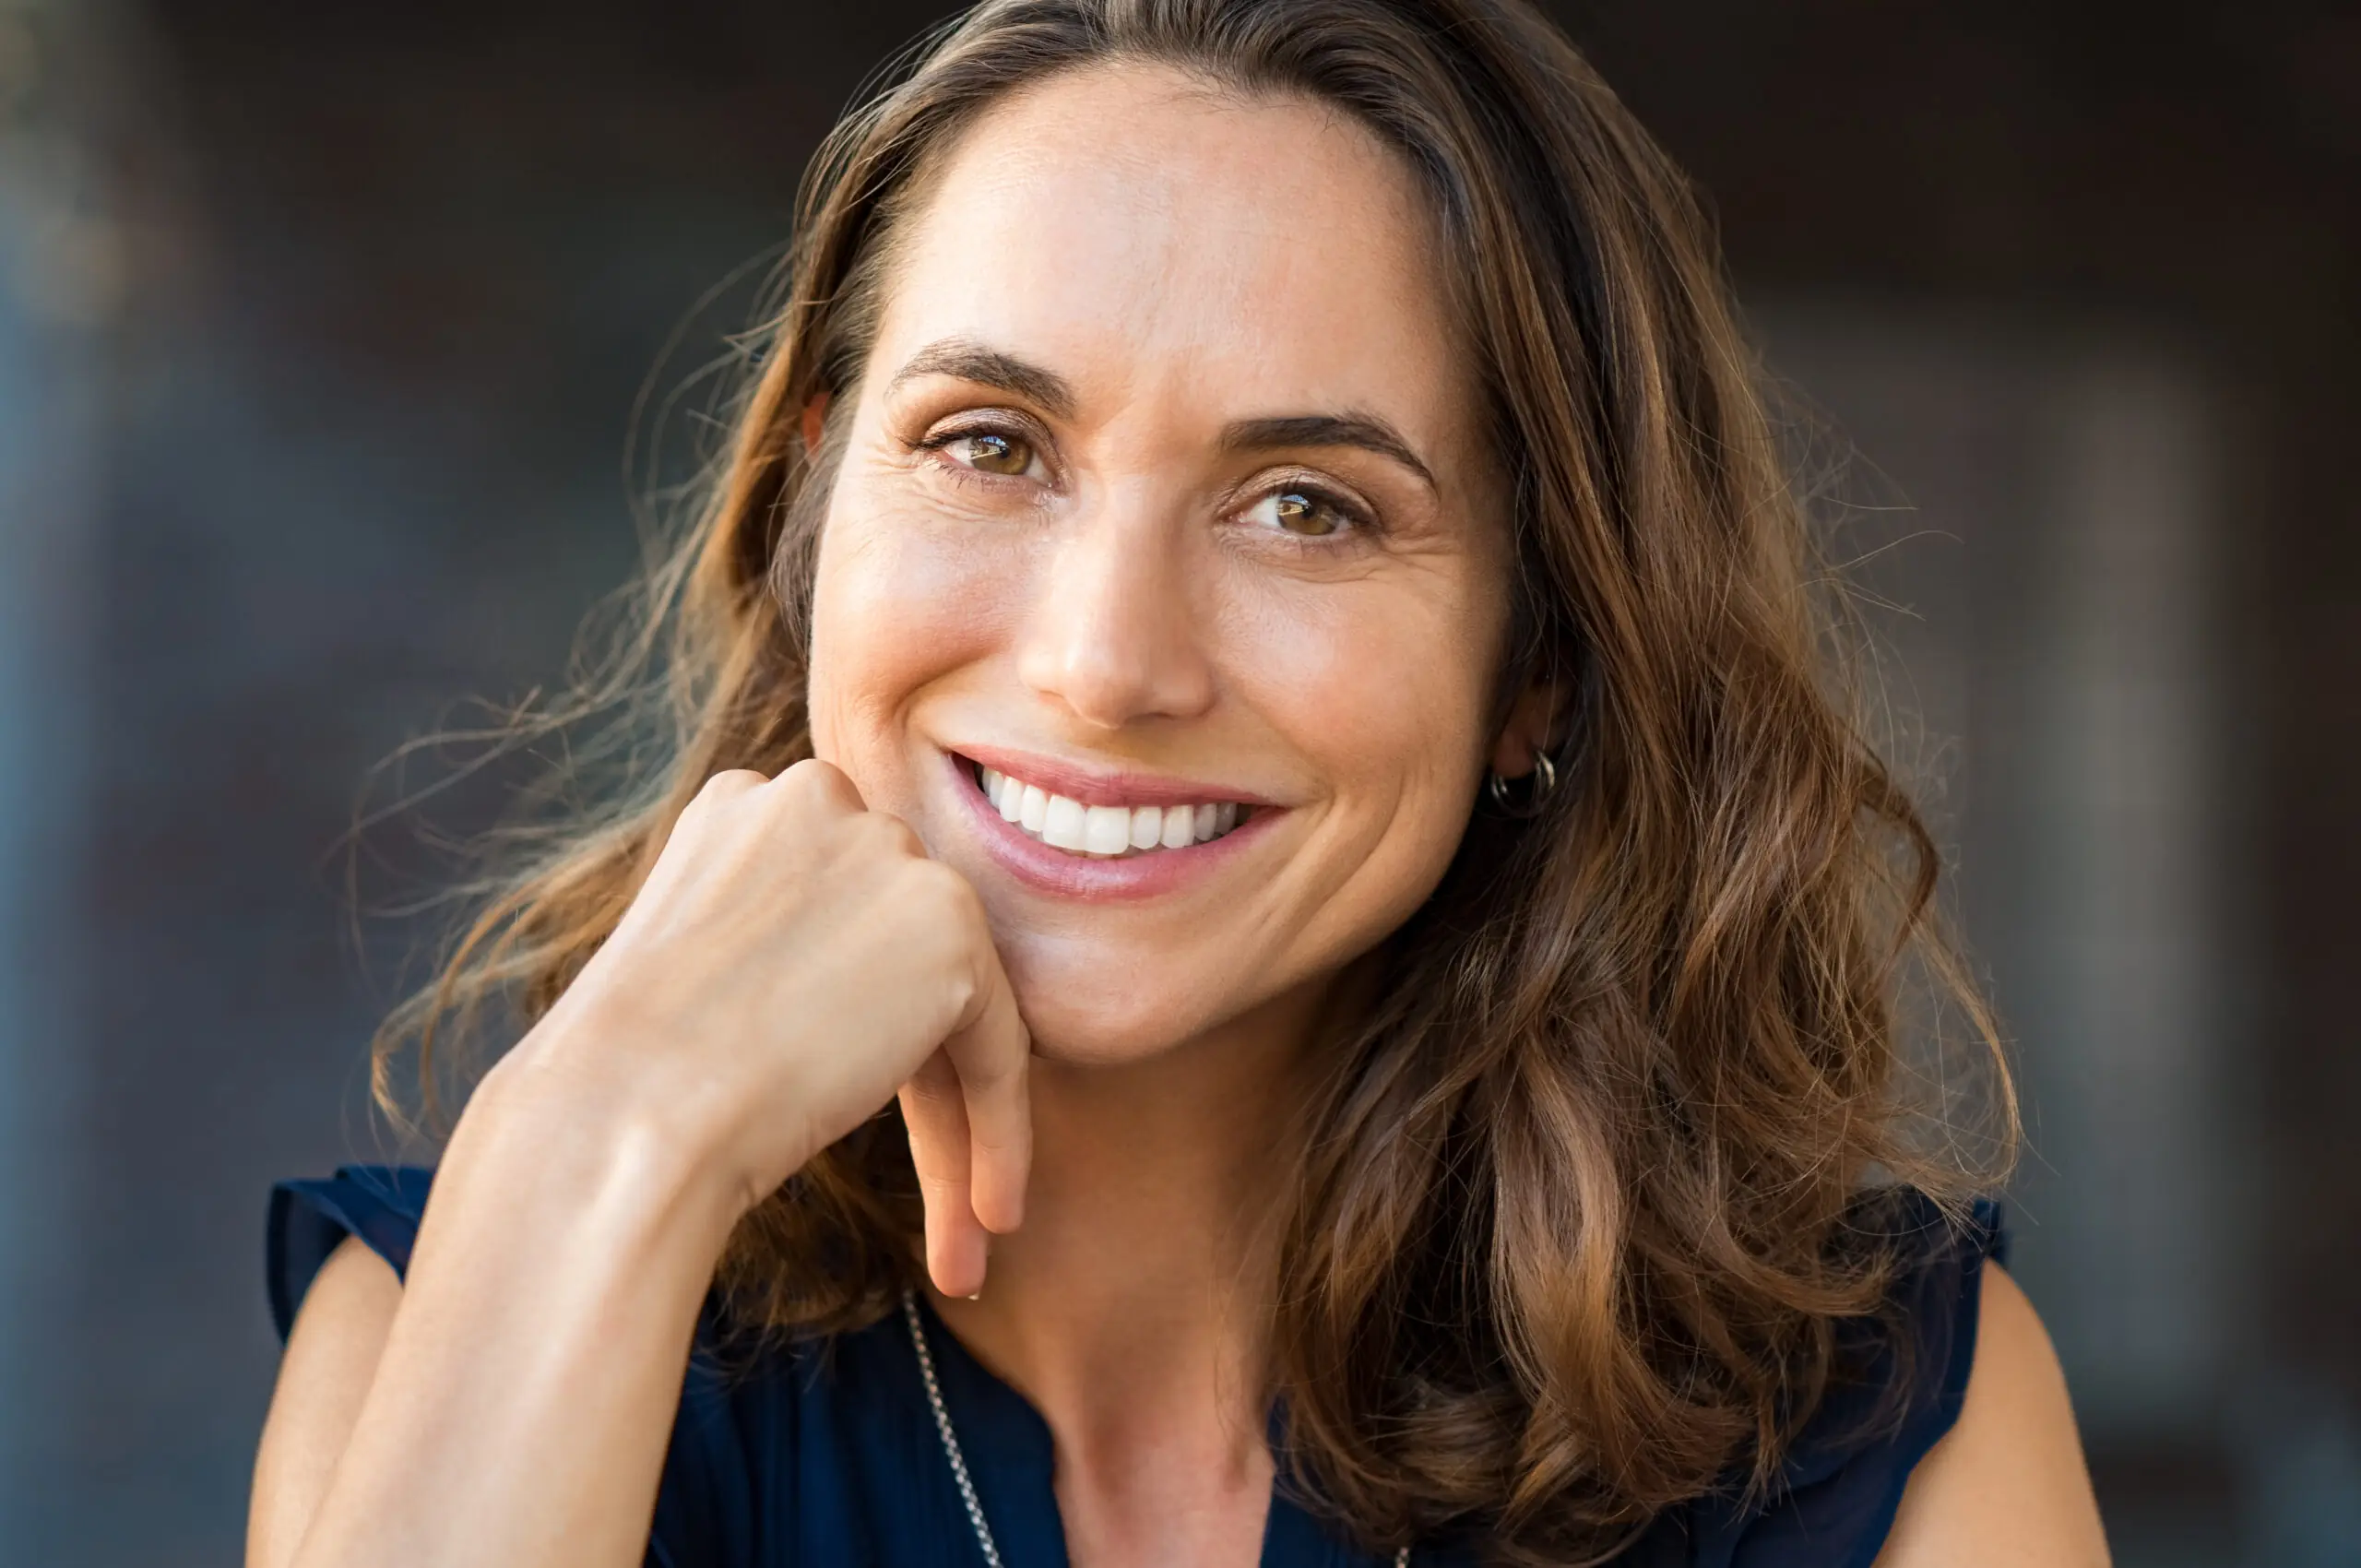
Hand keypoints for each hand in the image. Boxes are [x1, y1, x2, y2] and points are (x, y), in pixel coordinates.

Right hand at [506, 758, 1029, 1296]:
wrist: (623, 1113)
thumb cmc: (626, 1078)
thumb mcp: (695, 970)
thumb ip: (781, 949)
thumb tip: (848, 993)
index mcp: (748, 804)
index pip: (838, 920)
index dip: (848, 1026)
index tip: (837, 1108)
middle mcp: (823, 801)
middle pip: (898, 958)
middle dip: (911, 1078)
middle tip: (932, 1199)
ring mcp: (890, 854)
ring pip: (953, 1005)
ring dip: (958, 1123)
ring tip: (964, 1230)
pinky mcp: (949, 926)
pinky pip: (998, 1047)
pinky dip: (1001, 1134)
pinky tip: (991, 1217)